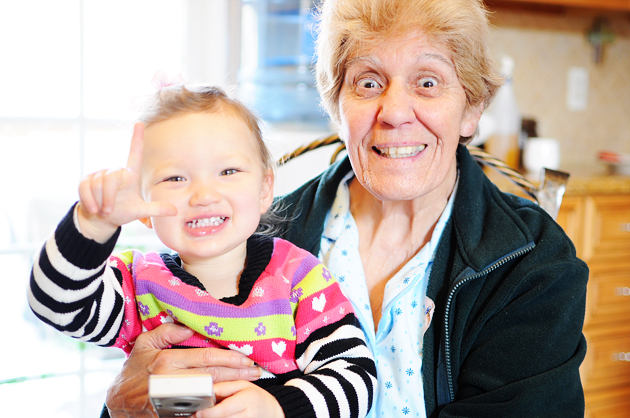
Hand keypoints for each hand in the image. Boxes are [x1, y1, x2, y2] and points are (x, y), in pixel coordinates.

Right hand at [77, 122, 175, 242]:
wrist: (101, 219)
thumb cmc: (123, 212)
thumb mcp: (140, 211)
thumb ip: (156, 209)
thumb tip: (175, 211)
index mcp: (130, 176)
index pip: (135, 154)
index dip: (137, 139)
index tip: (140, 123)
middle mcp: (115, 172)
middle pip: (110, 179)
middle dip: (108, 198)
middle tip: (109, 211)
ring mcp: (99, 175)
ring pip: (96, 185)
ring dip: (99, 201)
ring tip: (102, 210)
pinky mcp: (85, 180)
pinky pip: (85, 188)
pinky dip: (88, 201)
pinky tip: (92, 209)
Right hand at [105, 323, 262, 417]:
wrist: (117, 402)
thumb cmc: (133, 370)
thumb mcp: (144, 345)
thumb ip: (166, 333)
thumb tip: (188, 329)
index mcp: (166, 362)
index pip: (206, 358)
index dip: (229, 358)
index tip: (246, 358)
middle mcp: (171, 382)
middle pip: (213, 377)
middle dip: (237, 374)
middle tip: (256, 371)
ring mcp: (173, 401)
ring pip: (209, 394)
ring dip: (231, 388)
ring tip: (249, 383)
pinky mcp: (173, 414)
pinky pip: (199, 408)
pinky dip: (216, 403)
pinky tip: (230, 397)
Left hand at [195, 381, 284, 417]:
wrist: (274, 411)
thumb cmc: (256, 397)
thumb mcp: (243, 385)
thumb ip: (225, 387)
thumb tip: (207, 390)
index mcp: (247, 400)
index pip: (224, 409)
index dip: (208, 413)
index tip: (198, 412)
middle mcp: (248, 415)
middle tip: (196, 415)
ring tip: (206, 416)